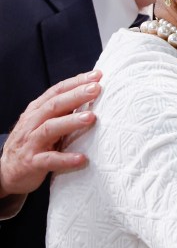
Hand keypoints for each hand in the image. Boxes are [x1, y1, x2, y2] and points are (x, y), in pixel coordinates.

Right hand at [0, 71, 100, 197]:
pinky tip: (82, 158)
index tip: (97, 75)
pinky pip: (49, 160)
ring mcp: (31, 143)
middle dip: (76, 96)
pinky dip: (65, 159)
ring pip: (50, 129)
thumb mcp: (44, 122)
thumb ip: (63, 109)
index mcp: (37, 111)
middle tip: (96, 89)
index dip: (75, 82)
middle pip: (54, 106)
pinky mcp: (32, 163)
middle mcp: (32, 123)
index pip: (56, 91)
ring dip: (71, 122)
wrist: (7, 171)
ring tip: (91, 117)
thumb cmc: (33, 142)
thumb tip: (91, 92)